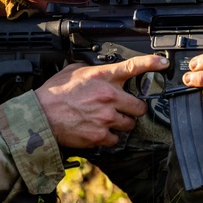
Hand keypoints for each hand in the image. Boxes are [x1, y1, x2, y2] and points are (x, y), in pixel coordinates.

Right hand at [34, 54, 168, 148]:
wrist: (39, 116)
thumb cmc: (55, 94)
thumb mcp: (74, 71)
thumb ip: (94, 70)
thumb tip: (103, 70)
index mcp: (103, 77)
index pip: (133, 66)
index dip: (151, 63)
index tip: (163, 63)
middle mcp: (108, 96)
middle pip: (140, 106)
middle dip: (134, 108)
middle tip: (123, 109)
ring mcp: (106, 118)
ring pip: (129, 125)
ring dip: (121, 124)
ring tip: (106, 120)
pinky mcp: (100, 136)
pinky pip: (115, 140)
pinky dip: (109, 138)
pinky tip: (98, 131)